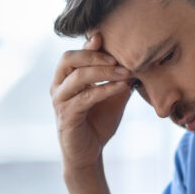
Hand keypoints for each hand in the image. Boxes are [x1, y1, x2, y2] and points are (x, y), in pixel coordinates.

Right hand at [50, 32, 132, 171]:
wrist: (89, 153)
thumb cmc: (98, 123)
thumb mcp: (111, 96)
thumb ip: (118, 78)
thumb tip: (136, 60)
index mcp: (66, 78)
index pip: (75, 53)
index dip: (90, 45)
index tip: (108, 39)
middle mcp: (58, 86)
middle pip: (68, 59)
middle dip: (94, 55)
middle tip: (118, 59)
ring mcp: (60, 101)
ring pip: (77, 77)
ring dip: (103, 72)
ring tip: (125, 72)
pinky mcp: (66, 116)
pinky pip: (85, 97)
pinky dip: (104, 89)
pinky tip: (121, 87)